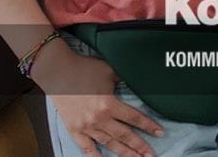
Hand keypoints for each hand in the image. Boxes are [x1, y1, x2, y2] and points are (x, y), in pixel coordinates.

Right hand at [37, 42, 164, 156]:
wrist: (58, 72)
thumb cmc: (84, 69)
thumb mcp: (110, 71)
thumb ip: (124, 80)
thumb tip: (137, 83)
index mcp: (109, 104)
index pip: (134, 118)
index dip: (149, 126)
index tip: (160, 133)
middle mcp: (99, 118)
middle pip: (125, 136)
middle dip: (140, 146)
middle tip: (151, 155)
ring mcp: (86, 126)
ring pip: (109, 144)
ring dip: (124, 153)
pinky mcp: (74, 130)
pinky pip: (86, 148)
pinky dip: (95, 156)